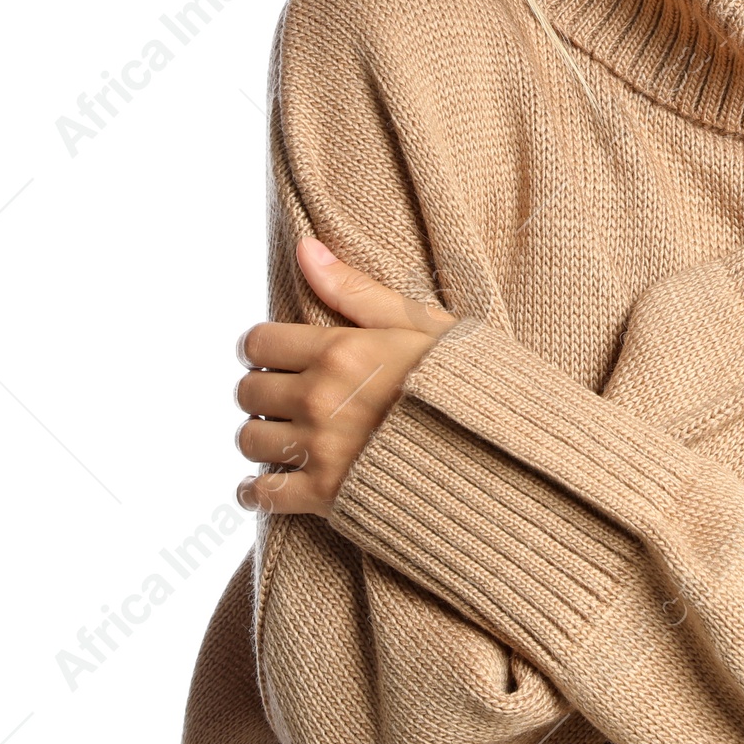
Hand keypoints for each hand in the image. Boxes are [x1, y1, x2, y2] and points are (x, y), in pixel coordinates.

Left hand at [234, 236, 459, 516]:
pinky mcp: (325, 496)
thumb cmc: (464, 381)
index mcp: (340, 351)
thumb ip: (354, 288)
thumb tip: (305, 247)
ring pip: (249, 440)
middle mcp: (320, 398)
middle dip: (262, 389)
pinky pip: (263, 494)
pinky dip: (258, 491)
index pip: (258, 342)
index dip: (262, 347)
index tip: (275, 354)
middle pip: (248, 391)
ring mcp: (321, 449)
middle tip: (283, 393)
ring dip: (262, 435)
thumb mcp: (419, 322)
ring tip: (286, 433)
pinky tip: (268, 483)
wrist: (495, 451)